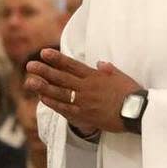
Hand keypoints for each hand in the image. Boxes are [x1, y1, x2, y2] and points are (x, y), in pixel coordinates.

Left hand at [24, 49, 142, 134]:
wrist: (136, 112)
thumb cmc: (131, 93)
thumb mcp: (121, 76)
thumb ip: (108, 70)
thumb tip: (100, 63)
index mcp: (95, 76)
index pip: (72, 65)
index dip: (57, 59)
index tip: (44, 52)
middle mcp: (86, 87)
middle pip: (62, 78)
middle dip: (44, 71)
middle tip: (30, 65)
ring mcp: (84, 101)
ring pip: (60, 93)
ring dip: (43, 87)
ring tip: (30, 81)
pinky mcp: (85, 115)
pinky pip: (65, 108)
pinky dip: (53, 103)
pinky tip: (43, 98)